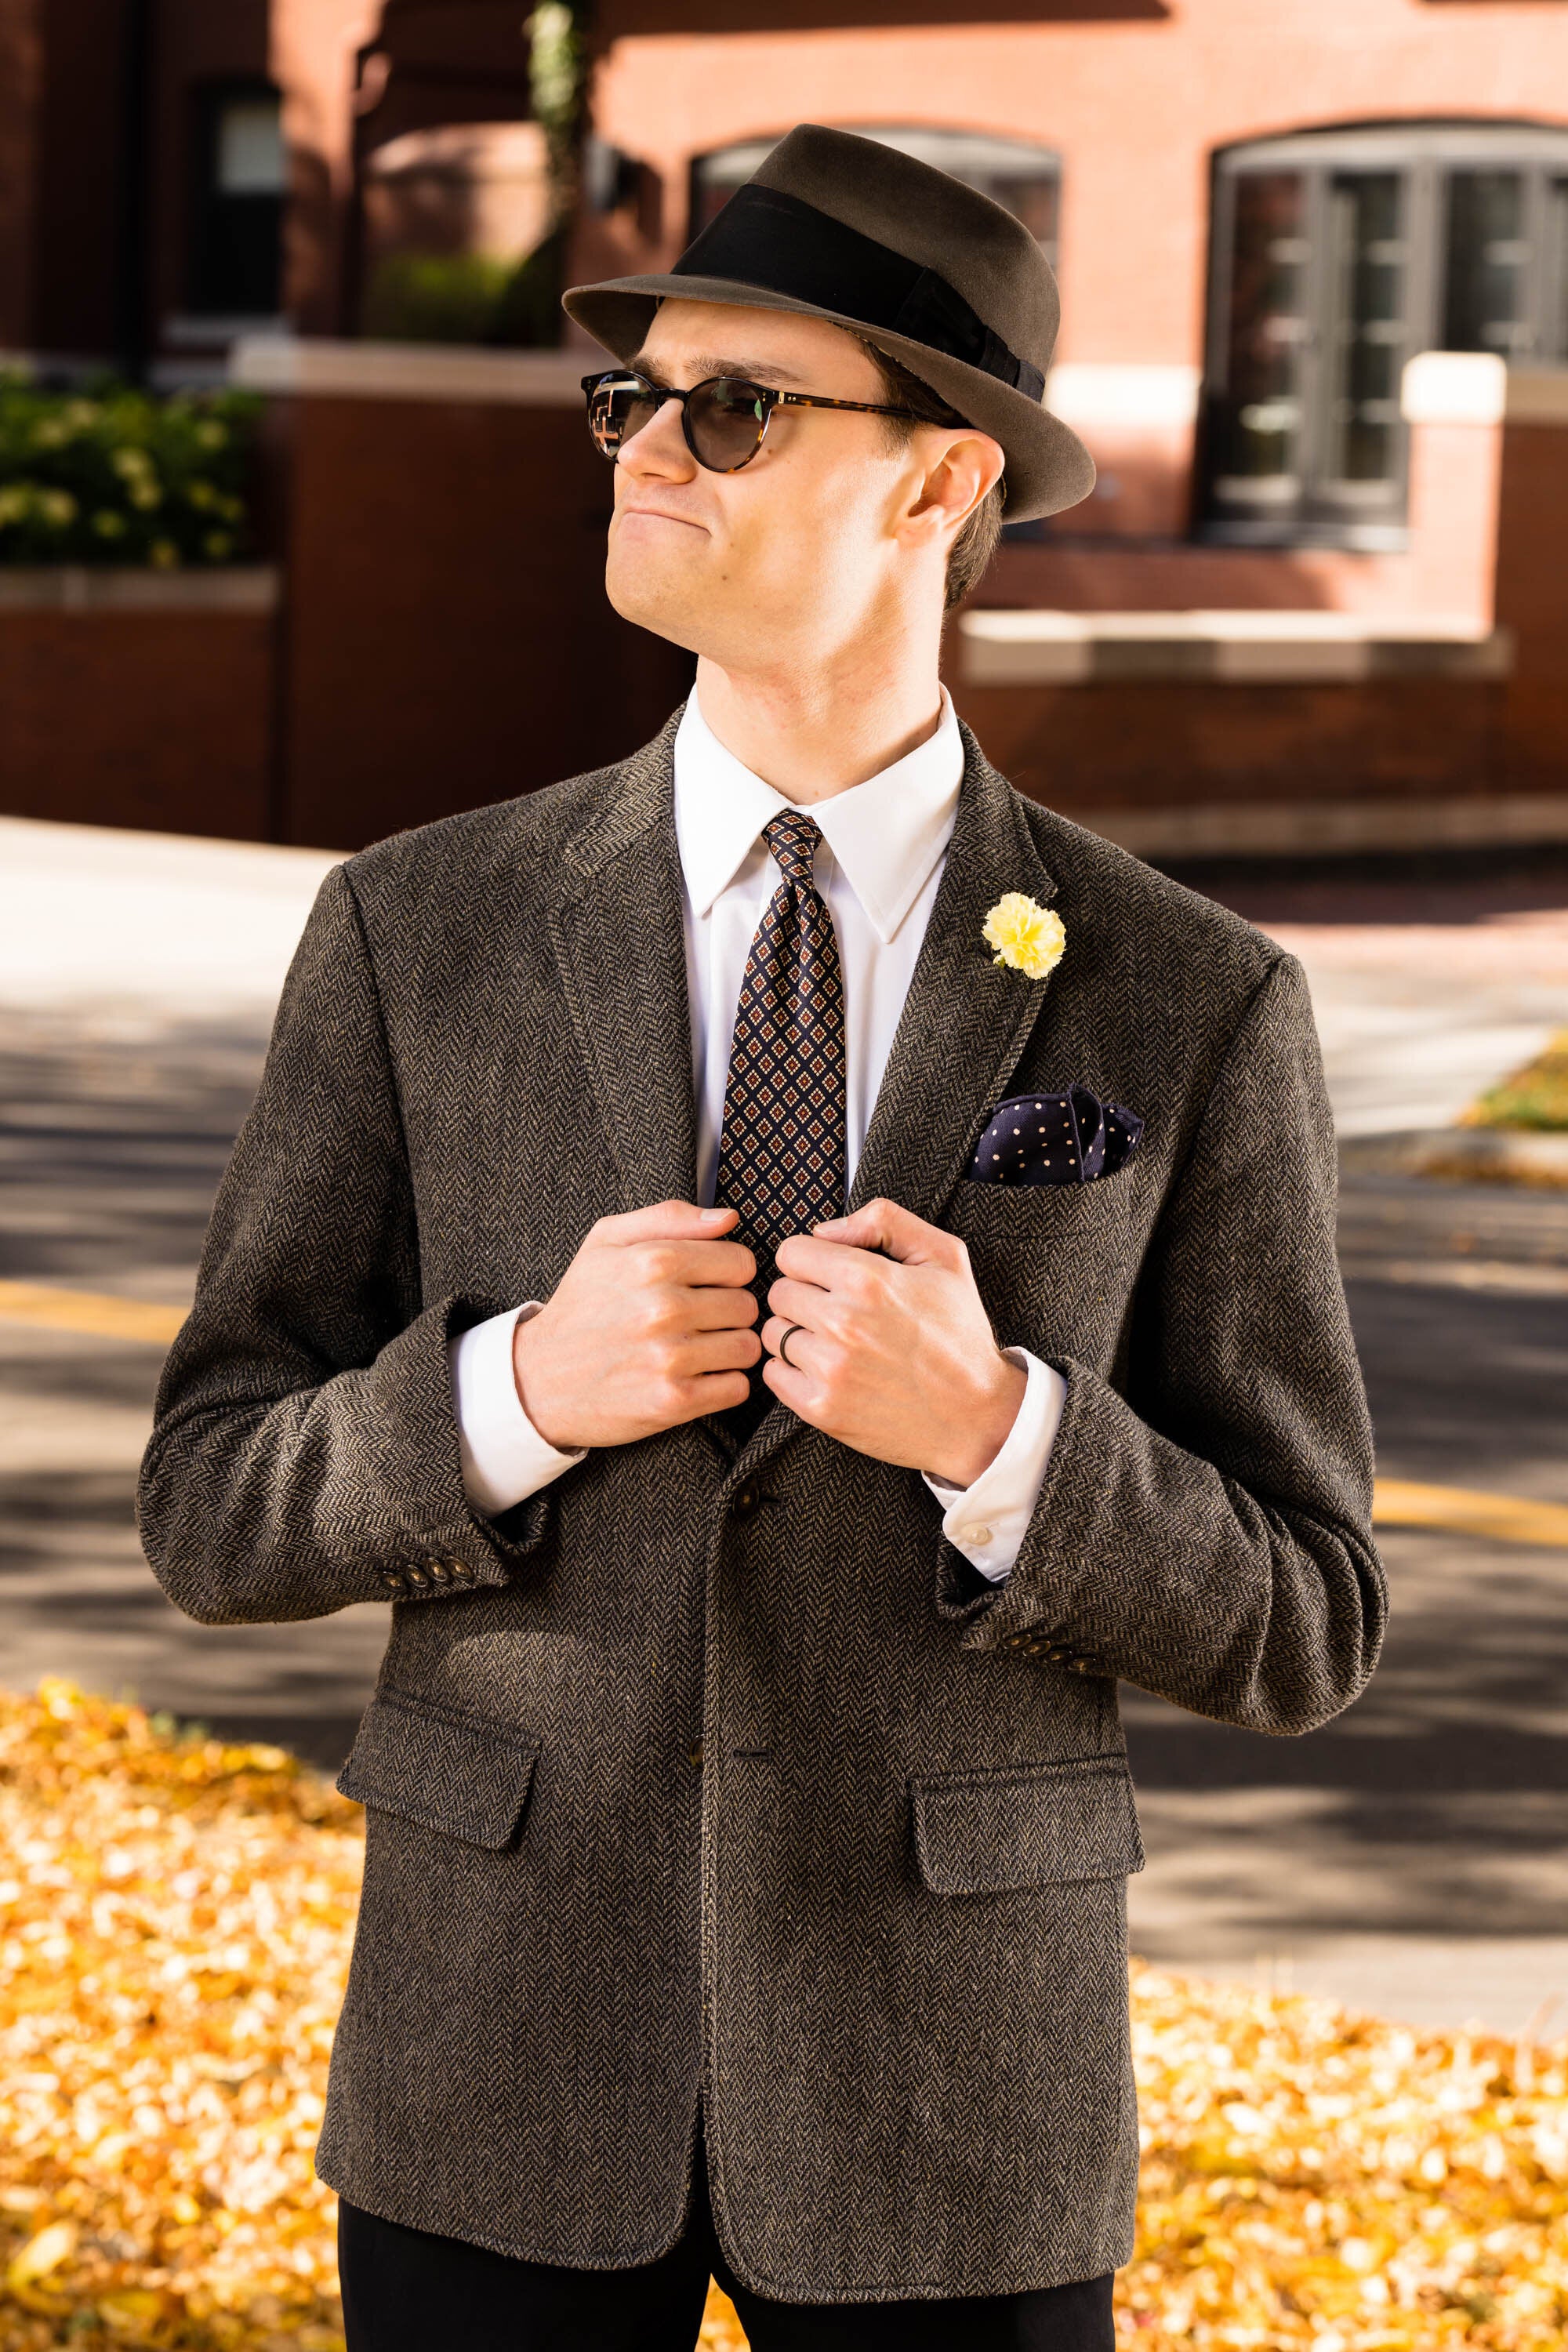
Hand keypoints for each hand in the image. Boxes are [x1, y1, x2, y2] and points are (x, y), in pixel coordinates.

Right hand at [511, 1201, 759, 1449]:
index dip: (726, 1274)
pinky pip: (737, 1388)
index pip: (741, 1263)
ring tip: (695, 1349)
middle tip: (695, 1321)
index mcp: (653, 1261)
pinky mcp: (673, 1401)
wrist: (538, 1380)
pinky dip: (722, 1385)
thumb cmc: (580, 1306)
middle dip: (728, 1313)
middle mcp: (664, 1307)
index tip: (704, 1285)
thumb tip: (728, 1218)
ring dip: (728, 1350)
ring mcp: (669, 1357)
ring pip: (747, 1347)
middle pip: (748, 1306)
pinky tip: (694, 1376)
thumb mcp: (607, 1242)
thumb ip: (670, 1217)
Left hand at [760, 1197, 1025, 1485]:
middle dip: (803, 1296)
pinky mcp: (821, 1408)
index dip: (810, 1261)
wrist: (976, 1416)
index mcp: (867, 1279)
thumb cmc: (960, 1335)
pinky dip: (791, 1370)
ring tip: (835, 1342)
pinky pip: (773, 1374)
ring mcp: (830, 1368)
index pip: (791, 1253)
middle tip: (837, 1311)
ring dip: (797, 1333)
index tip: (829, 1276)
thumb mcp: (944, 1256)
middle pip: (778, 1292)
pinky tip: (826, 1369)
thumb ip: (884, 1221)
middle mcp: (842, 1322)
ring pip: (774, 1332)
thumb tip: (824, 1230)